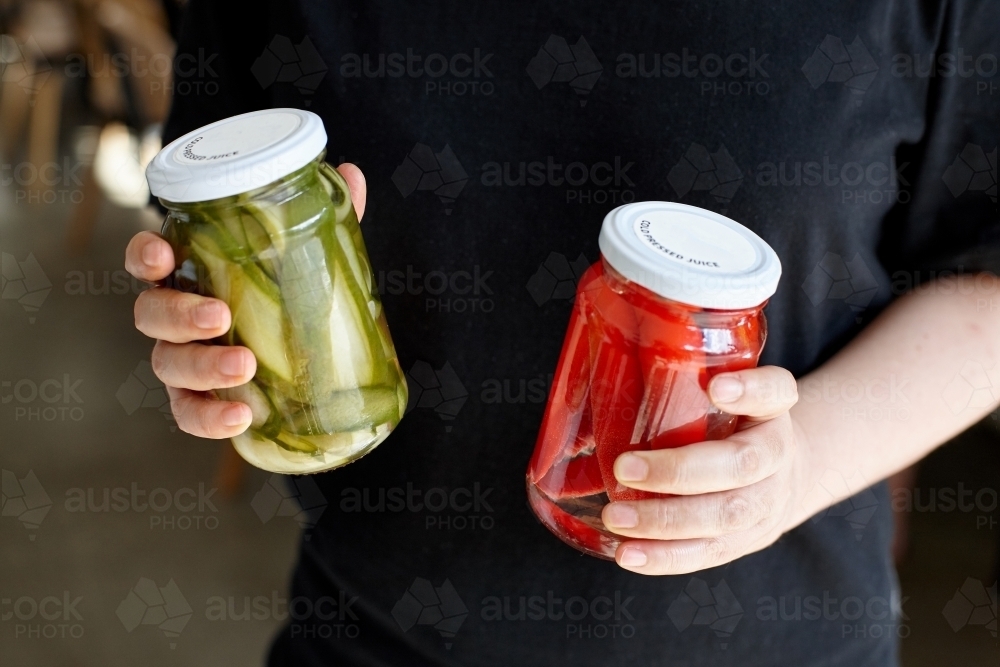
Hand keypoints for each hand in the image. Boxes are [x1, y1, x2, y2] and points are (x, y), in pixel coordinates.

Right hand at [125, 163, 367, 437]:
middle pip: (150, 314)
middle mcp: (175, 317)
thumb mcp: (308, 255)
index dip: (143, 254)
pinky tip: (241, 418)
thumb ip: (323, 217)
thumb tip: (352, 172)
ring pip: (166, 364)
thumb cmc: (288, 294)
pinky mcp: (198, 401)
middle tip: (221, 316)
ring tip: (244, 367)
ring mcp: (182, 361)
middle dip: (180, 315)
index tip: (161, 252)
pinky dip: (210, 418)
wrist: (307, 359)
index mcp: (191, 274)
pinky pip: (188, 414)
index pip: (147, 259)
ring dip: (201, 367)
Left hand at [602, 366, 806, 574]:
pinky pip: (710, 553)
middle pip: (741, 465)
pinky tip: (630, 554)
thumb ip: (682, 383)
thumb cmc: (734, 424)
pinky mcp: (748, 540)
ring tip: (617, 518)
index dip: (749, 390)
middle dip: (680, 470)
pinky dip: (667, 557)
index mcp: (772, 409)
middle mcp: (777, 453)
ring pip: (725, 516)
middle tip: (626, 467)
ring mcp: (767, 501)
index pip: (774, 392)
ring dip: (665, 521)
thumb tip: (597, 383)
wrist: (786, 473)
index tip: (716, 386)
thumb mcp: (725, 392)